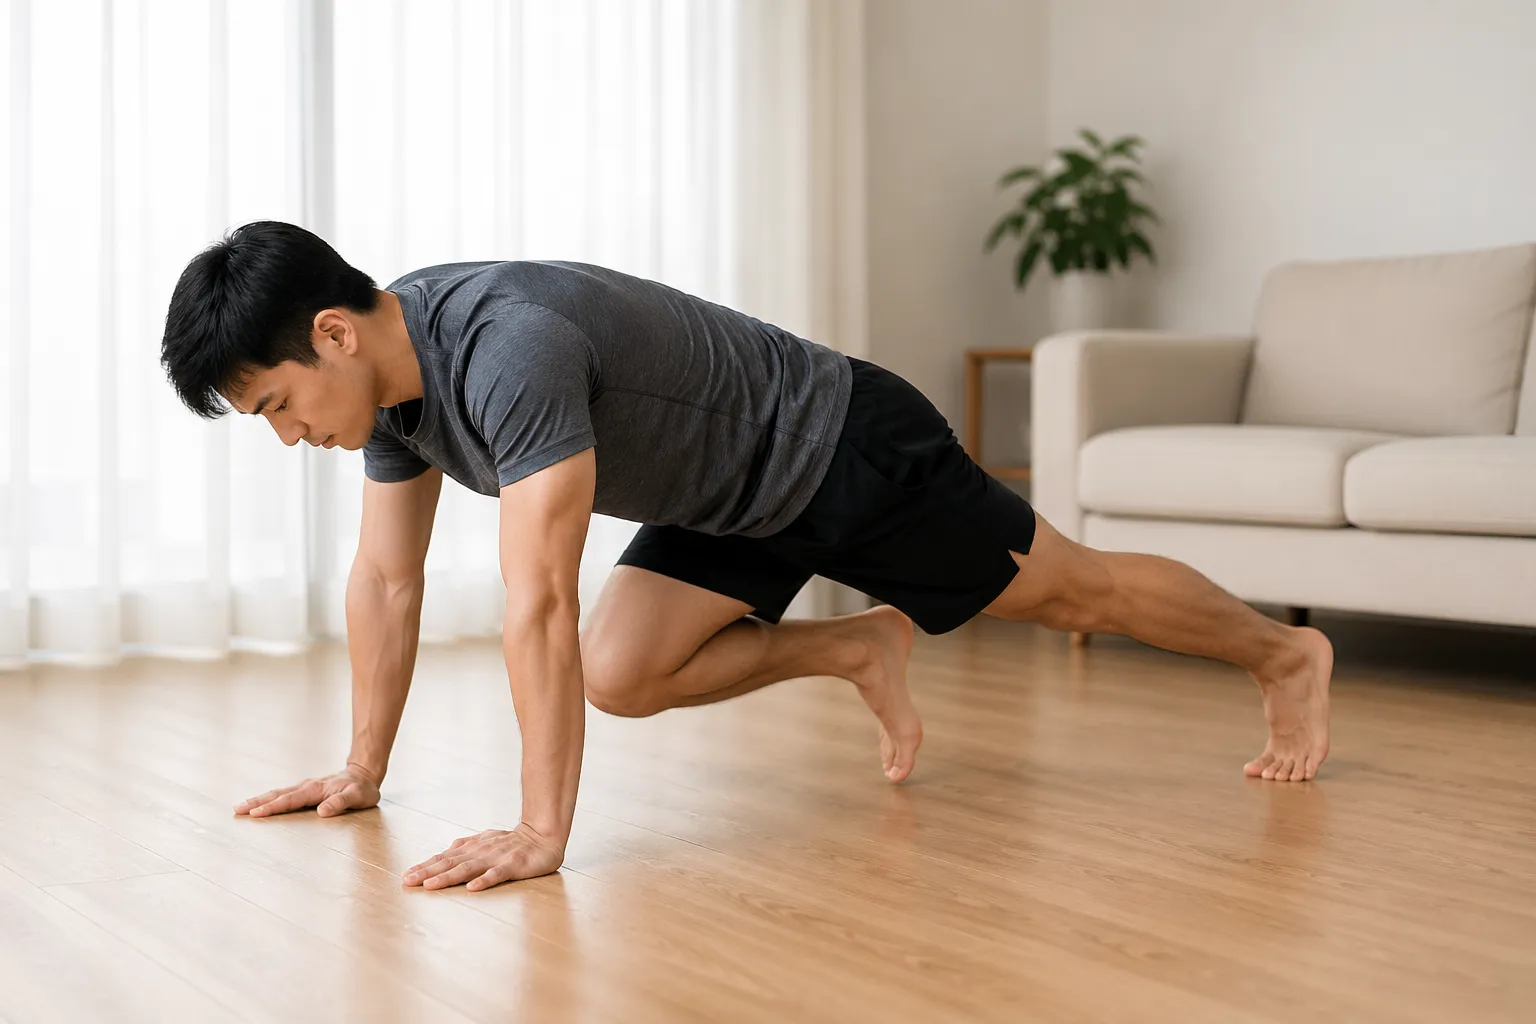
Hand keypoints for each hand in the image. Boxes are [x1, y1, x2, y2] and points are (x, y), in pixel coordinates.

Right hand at [234, 765, 380, 817]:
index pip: (290, 800)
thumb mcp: (357, 796)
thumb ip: (341, 802)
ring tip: (240, 807)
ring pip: (277, 793)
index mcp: (316, 789)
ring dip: (259, 800)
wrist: (364, 774)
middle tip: (236, 810)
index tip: (255, 813)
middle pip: (277, 794)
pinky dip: (268, 798)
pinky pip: (283, 795)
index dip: (272, 807)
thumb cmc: (362, 788)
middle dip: (257, 802)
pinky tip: (258, 804)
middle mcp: (306, 787)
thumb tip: (322, 812)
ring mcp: (304, 787)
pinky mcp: (304, 790)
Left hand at [403, 823, 565, 891]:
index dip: (425, 866)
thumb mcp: (486, 841)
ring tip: (430, 885)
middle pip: (450, 863)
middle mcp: (480, 851)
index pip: (444, 857)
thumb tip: (445, 852)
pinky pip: (497, 874)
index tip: (406, 876)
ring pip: (468, 868)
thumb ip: (466, 848)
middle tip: (408, 882)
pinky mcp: (513, 865)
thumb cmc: (513, 842)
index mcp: (473, 847)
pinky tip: (472, 888)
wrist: (544, 835)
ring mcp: (496, 858)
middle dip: (427, 872)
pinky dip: (484, 880)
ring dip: (448, 876)